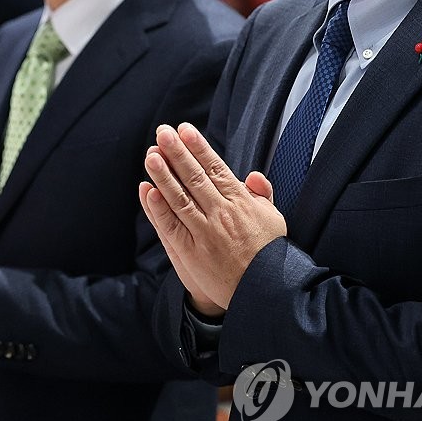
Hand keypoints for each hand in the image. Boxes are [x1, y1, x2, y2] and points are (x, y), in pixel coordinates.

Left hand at [140, 123, 284, 311]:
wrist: (263, 291)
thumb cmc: (267, 253)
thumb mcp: (273, 219)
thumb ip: (262, 195)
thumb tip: (253, 175)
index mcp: (241, 203)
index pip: (216, 168)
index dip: (198, 148)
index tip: (185, 129)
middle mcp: (221, 214)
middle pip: (195, 177)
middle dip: (177, 153)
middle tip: (163, 132)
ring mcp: (205, 233)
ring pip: (180, 198)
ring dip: (163, 175)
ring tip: (151, 154)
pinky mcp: (191, 252)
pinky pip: (172, 226)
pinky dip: (159, 208)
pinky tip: (148, 190)